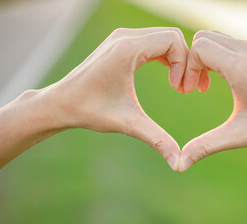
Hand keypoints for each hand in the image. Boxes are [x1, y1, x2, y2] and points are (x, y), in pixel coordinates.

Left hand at [0, 27, 188, 170]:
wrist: (61, 103)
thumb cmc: (90, 110)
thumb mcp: (128, 123)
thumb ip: (157, 139)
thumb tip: (179, 164)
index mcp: (128, 49)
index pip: (173, 41)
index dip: (185, 64)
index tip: (181, 90)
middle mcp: (125, 37)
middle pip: (172, 36)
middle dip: (185, 61)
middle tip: (183, 89)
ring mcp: (121, 37)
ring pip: (164, 37)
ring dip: (176, 59)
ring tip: (177, 85)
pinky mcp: (120, 43)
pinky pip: (152, 41)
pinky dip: (165, 56)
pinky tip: (167, 77)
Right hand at [178, 30, 246, 171]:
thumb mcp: (240, 135)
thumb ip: (206, 146)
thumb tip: (180, 164)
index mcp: (239, 67)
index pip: (198, 47)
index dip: (188, 68)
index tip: (190, 91)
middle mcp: (246, 51)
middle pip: (203, 38)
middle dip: (192, 62)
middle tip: (194, 88)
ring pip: (214, 38)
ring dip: (203, 59)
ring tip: (205, 85)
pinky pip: (227, 43)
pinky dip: (216, 57)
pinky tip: (221, 80)